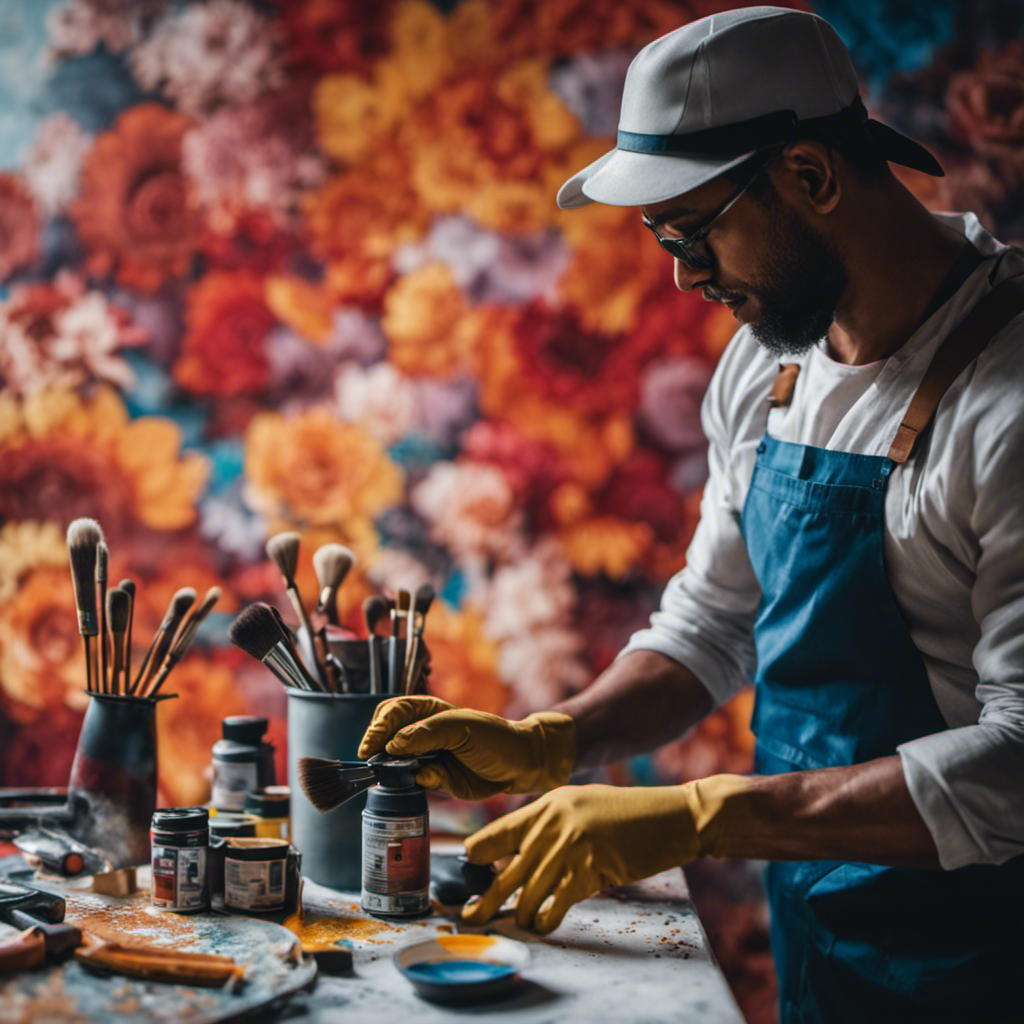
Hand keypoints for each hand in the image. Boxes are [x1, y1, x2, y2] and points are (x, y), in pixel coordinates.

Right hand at [357, 696, 575, 799]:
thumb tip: (394, 747)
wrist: (521, 764)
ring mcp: (426, 757)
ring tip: (391, 772)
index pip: (391, 713)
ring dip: (391, 768)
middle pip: (385, 736)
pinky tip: (424, 780)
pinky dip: (414, 783)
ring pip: (396, 762)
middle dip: (377, 746)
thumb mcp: (461, 727)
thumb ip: (427, 733)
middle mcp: (421, 734)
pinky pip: (415, 783)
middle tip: (373, 760)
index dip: (378, 728)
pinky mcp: (435, 780)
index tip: (371, 746)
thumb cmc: (494, 736)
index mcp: (426, 712)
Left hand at [461, 776, 748, 933]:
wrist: (672, 816)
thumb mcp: (581, 808)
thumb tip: (521, 858)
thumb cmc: (627, 814)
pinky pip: (558, 902)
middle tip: (470, 916)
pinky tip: (543, 924)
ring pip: (530, 891)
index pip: (499, 832)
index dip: (479, 854)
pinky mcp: (591, 868)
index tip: (469, 871)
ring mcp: (572, 846)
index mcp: (547, 805)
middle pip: (507, 869)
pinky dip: (547, 917)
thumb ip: (551, 827)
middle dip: (487, 898)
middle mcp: (554, 824)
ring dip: (521, 914)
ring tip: (517, 924)